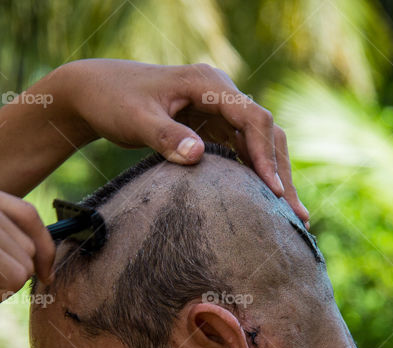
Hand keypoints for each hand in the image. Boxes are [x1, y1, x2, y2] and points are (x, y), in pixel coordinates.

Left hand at [46, 59, 309, 225]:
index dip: (265, 155)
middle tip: (296, 216)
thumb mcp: (136, 120)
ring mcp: (220, 109)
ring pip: (260, 144)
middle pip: (266, 132)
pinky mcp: (213, 126)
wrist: (97, 91)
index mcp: (207, 83)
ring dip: (275, 178)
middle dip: (281, 173)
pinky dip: (256, 177)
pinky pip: (243, 151)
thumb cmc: (114, 102)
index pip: (251, 118)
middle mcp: (221, 92)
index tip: (273, 192)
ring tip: (294, 219)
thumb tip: (198, 156)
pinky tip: (268, 206)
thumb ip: (166, 136)